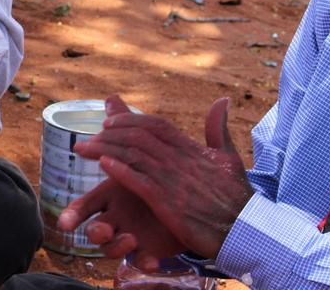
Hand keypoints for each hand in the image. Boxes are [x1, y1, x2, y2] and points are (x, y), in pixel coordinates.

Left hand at [71, 95, 252, 258]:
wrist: (246, 230)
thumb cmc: (237, 196)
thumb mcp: (230, 157)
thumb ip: (218, 129)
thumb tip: (222, 100)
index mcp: (191, 149)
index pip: (156, 125)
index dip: (129, 119)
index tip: (108, 120)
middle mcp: (180, 161)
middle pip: (138, 137)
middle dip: (109, 134)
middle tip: (89, 136)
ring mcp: (173, 182)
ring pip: (133, 156)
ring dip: (105, 150)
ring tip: (83, 149)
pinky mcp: (168, 204)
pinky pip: (139, 182)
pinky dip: (120, 171)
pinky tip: (103, 165)